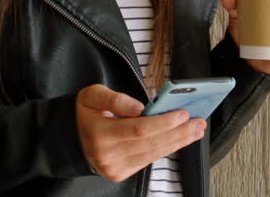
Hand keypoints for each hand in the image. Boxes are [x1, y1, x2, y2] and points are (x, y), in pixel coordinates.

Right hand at [75, 84, 205, 181]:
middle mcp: (108, 155)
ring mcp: (115, 168)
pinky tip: (180, 139)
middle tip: (199, 122)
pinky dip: (167, 148)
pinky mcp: (121, 173)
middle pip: (151, 144)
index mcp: (100, 134)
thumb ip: (115, 98)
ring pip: (153, 154)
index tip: (183, 113)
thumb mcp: (92, 95)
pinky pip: (149, 160)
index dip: (163, 122)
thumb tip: (140, 106)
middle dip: (178, 133)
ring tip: (196, 130)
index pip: (139, 129)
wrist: (70, 138)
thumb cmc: (85, 113)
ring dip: (178, 142)